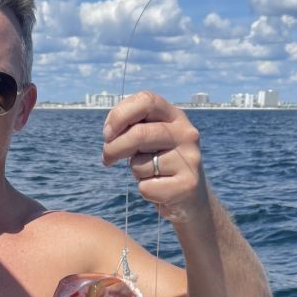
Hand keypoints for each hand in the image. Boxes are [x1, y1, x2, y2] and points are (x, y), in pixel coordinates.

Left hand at [102, 91, 208, 222]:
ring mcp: (189, 159)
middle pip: (139, 134)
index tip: (106, 134)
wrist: (190, 195)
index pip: (146, 100)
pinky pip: (147, 187)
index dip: (120, 115)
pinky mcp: (187, 184)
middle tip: (107, 159)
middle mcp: (186, 133)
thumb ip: (132, 129)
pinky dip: (145, 191)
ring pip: (141, 164)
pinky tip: (160, 189)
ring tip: (151, 173)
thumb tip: (109, 135)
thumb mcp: (149, 139)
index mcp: (175, 116)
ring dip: (135, 172)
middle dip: (114, 148)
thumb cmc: (160, 162)